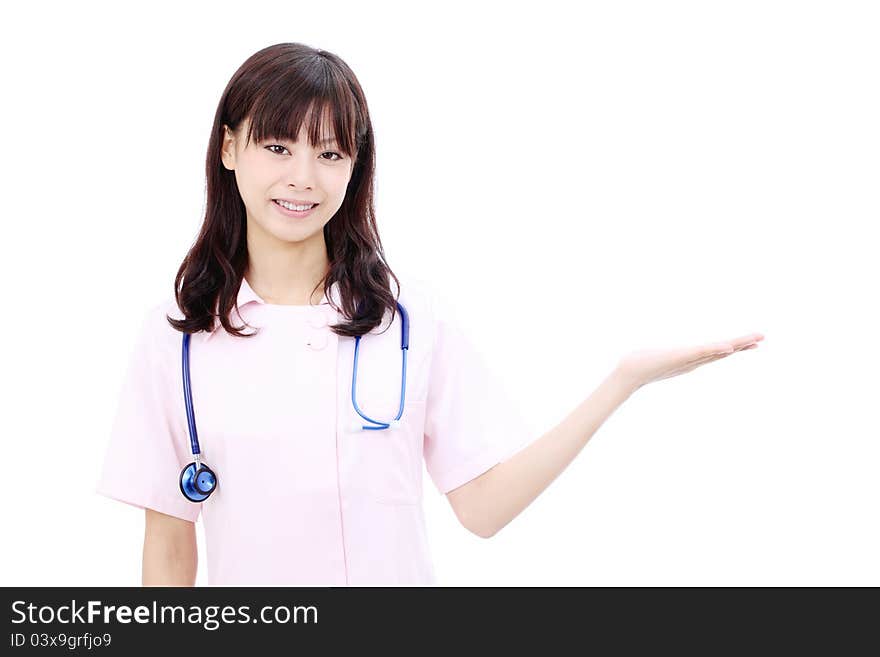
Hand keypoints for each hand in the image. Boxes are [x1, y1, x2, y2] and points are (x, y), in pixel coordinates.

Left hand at [616, 333, 763, 391]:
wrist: (630, 372)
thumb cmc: (642, 363)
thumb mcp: (660, 354)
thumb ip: (665, 351)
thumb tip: (666, 344)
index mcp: (691, 358)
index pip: (718, 351)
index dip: (736, 347)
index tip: (754, 343)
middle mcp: (694, 360)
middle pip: (723, 351)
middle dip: (743, 345)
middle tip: (762, 338)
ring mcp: (688, 360)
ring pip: (716, 352)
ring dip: (735, 346)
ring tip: (754, 340)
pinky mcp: (680, 358)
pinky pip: (700, 353)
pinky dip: (714, 350)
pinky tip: (727, 347)